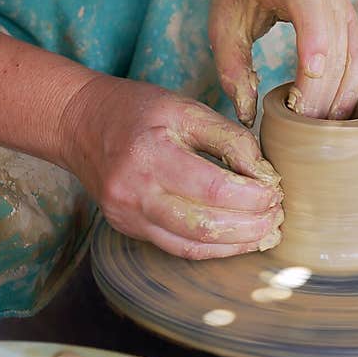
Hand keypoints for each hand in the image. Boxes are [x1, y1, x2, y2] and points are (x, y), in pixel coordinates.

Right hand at [59, 75, 283, 258]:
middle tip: (278, 216)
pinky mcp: (127, 228)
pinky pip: (176, 247)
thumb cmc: (137, 110)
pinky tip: (237, 240)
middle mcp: (134, 192)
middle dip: (250, 225)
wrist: (79, 123)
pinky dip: (212, 248)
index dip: (252, 196)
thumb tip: (265, 173)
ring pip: (191, 245)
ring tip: (265, 232)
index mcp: (150, 155)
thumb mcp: (185, 108)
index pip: (213, 188)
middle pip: (204, 225)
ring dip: (236, 244)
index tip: (276, 191)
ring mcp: (127, 215)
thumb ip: (229, 138)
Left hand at [209, 0, 357, 125]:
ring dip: (338, 94)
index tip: (311, 74)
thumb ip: (231, 68)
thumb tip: (248, 115)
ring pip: (350, 53)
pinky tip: (339, 115)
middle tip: (303, 126)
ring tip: (321, 129)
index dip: (313, 37)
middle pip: (332, 40)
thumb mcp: (221, 23)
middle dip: (320, 86)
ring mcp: (341, 2)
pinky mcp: (349, 19)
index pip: (307, 3)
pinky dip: (351, 87)